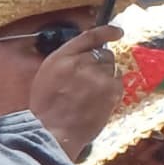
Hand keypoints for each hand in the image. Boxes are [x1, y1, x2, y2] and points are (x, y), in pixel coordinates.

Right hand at [28, 24, 127, 164]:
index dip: (106, 32)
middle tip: (89, 81)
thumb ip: (66, 62)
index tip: (117, 32)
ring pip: (111, 66)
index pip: (89, 36)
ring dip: (105, 76)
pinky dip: (112, 87)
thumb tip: (87, 54)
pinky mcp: (111, 88)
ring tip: (90, 94)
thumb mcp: (46, 77)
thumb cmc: (46, 109)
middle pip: (103, 53)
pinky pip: (118, 79)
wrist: (52, 132)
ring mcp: (98, 75)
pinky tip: (99, 99)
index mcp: (60, 58)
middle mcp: (81, 62)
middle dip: (99, 64)